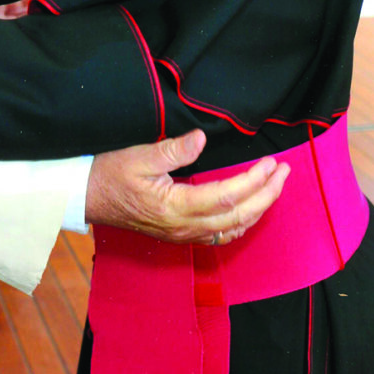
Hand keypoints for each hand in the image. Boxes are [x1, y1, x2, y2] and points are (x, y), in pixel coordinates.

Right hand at [85, 130, 289, 245]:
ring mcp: (183, 235)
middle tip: (284, 173)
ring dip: (258, 208)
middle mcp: (184, 227)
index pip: (227, 195)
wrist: (88, 198)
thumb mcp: (139, 156)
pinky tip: (250, 209)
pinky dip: (241, 222)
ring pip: (233, 228)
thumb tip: (201, 139)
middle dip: (266, 194)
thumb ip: (172, 149)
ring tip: (274, 187)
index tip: (270, 163)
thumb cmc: (110, 174)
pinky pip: (220, 234)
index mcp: (176, 207)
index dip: (253, 180)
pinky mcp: (180, 235)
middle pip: (238, 215)